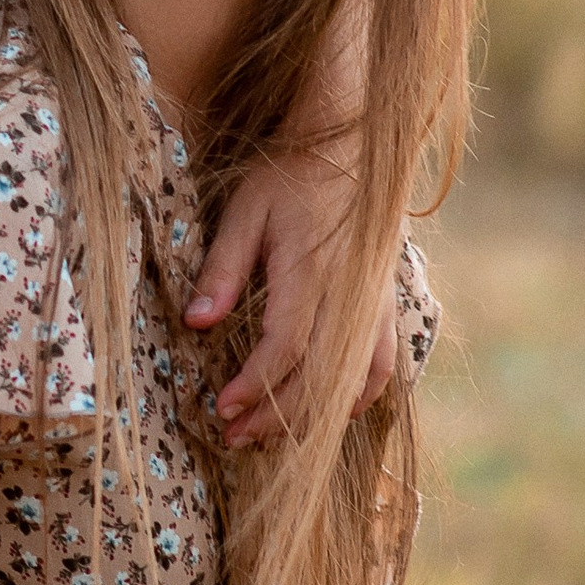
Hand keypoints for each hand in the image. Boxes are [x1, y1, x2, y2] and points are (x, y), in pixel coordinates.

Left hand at [185, 152, 395, 449]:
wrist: (353, 145)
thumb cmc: (290, 173)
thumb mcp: (246, 210)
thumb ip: (223, 268)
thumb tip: (196, 323)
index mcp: (312, 271)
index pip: (285, 347)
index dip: (255, 386)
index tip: (223, 409)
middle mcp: (350, 295)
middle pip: (319, 377)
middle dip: (276, 417)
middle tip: (235, 439)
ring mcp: (375, 303)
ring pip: (352, 381)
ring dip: (313, 417)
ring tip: (272, 437)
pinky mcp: (388, 302)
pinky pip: (382, 364)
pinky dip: (362, 396)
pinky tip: (334, 415)